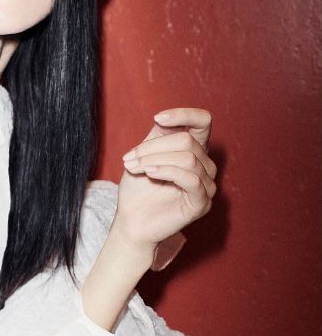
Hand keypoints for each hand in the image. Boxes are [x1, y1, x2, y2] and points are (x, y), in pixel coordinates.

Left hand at [113, 107, 217, 250]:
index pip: (203, 122)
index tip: (158, 118)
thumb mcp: (144, 155)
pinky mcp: (201, 203)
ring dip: (155, 159)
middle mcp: (205, 166)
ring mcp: (206, 186)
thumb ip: (158, 136)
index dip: (184, 114)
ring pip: (188, 158)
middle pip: (187, 140)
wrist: (130, 220)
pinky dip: (167, 171)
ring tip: (134, 167)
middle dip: (153, 147)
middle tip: (129, 158)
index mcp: (193, 151)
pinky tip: (149, 173)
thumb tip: (163, 117)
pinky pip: (191, 179)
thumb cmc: (138, 189)